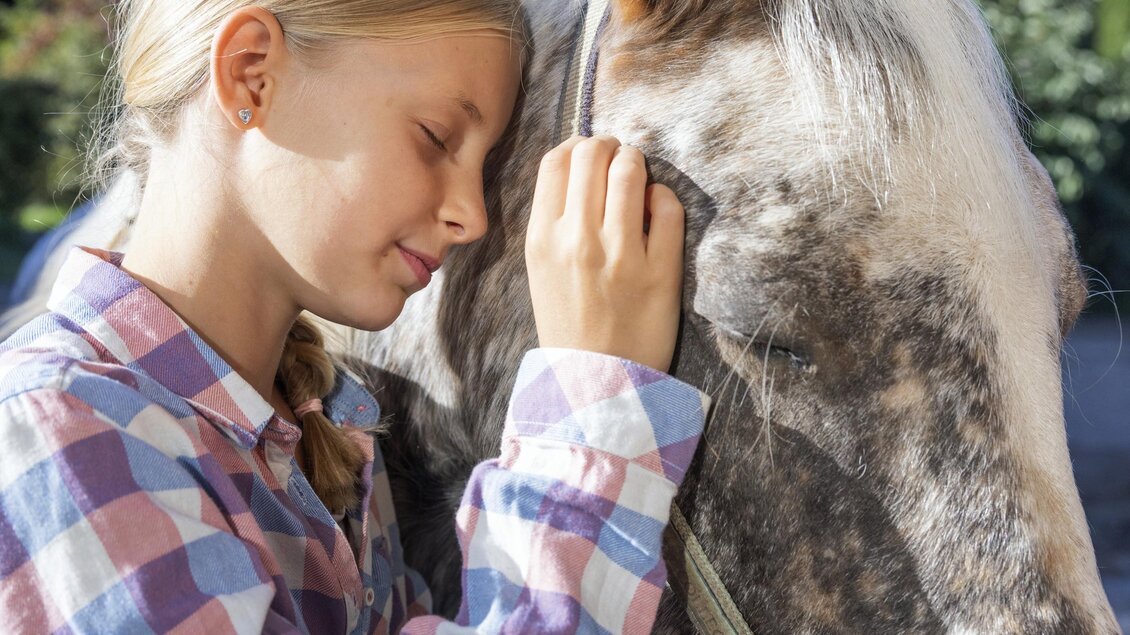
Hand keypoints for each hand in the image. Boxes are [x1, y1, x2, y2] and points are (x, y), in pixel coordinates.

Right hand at [525, 135, 685, 371]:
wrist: (594, 385)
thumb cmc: (568, 324)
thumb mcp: (541, 270)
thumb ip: (555, 222)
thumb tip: (582, 168)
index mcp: (542, 239)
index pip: (556, 161)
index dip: (577, 146)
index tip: (590, 154)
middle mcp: (577, 240)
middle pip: (593, 154)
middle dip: (610, 147)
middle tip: (620, 159)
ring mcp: (620, 254)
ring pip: (631, 171)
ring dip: (637, 165)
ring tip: (639, 178)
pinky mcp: (660, 271)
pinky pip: (667, 208)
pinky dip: (663, 198)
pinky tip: (657, 210)